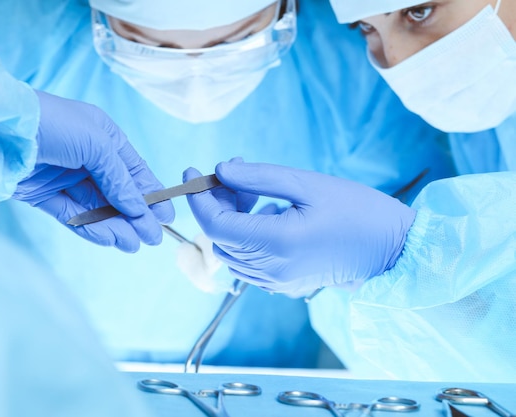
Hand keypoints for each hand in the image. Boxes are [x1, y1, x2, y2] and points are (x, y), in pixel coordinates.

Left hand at [13, 91, 173, 251]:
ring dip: (117, 226)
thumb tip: (140, 209)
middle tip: (153, 239)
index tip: (166, 217)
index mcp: (103, 137)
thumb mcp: (97, 145)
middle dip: (136, 216)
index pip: (133, 170)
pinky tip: (110, 239)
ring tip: (134, 245)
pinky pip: (73, 215)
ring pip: (97, 208)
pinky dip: (91, 228)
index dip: (151, 194)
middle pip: (117, 193)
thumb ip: (120, 179)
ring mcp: (64, 177)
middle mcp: (86, 157)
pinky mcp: (43, 195)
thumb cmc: (54, 124)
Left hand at [184, 160, 415, 295]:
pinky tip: (267, 216)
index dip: (198, 198)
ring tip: (255, 194)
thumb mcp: (307, 183)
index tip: (192, 171)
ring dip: (230, 220)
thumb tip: (220, 169)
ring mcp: (276, 282)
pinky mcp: (284, 284)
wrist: (393, 249)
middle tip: (237, 175)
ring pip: (230, 251)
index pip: (215, 224)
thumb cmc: (357, 210)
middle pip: (219, 237)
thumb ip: (259, 177)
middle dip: (217, 203)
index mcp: (275, 244)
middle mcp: (270, 269)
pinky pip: (247, 263)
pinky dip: (244, 237)